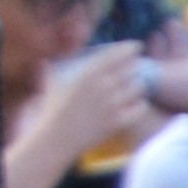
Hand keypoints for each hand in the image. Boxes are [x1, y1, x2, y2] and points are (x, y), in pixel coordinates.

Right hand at [24, 42, 154, 174]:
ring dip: (137, 86)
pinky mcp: (118, 121)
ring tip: (133, 87)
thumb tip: (46, 59)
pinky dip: (140, 105)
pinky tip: (135, 105)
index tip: (136, 47)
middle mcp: (103, 86)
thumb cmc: (50, 110)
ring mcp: (112, 104)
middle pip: (132, 69)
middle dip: (135, 68)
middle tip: (134, 69)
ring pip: (138, 87)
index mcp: (88, 73)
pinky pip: (140, 108)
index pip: (118, 54)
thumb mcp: (51, 82)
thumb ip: (53, 67)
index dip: (131, 48)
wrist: (54, 139)